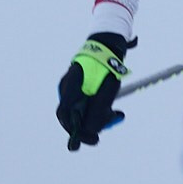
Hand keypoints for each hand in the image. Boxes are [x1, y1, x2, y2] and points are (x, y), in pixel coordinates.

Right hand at [56, 33, 130, 150]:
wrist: (109, 44)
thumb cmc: (108, 65)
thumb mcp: (107, 90)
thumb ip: (98, 111)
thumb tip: (92, 131)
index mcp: (70, 86)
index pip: (65, 115)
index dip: (77, 131)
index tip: (94, 139)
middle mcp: (67, 88)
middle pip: (74, 117)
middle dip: (93, 125)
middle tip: (112, 123)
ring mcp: (72, 89)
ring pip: (81, 113)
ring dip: (99, 118)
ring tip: (117, 114)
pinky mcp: (80, 89)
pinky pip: (86, 106)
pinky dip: (99, 111)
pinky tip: (114, 111)